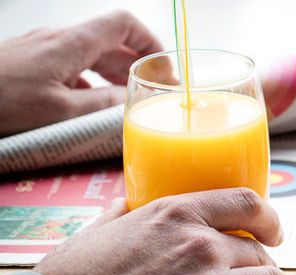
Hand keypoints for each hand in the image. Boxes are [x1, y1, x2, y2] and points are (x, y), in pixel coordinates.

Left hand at [0, 10, 162, 135]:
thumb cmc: (2, 104)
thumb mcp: (61, 113)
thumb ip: (101, 104)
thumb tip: (131, 101)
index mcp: (70, 43)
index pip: (124, 24)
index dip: (150, 42)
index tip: (164, 68)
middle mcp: (57, 39)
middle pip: (110, 40)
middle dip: (137, 63)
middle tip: (154, 91)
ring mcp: (40, 49)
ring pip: (89, 53)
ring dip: (113, 72)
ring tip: (128, 98)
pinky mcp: (27, 62)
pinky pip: (69, 64)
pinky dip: (89, 79)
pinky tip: (88, 104)